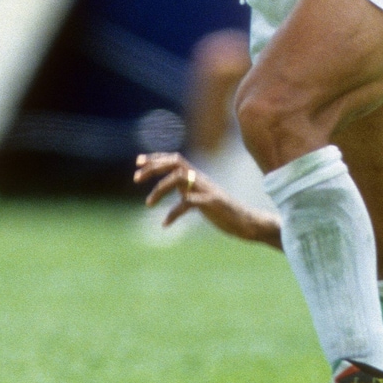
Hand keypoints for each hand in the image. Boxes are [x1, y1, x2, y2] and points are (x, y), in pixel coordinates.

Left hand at [133, 152, 271, 242]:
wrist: (247, 222)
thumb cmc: (223, 212)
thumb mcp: (201, 198)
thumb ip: (188, 191)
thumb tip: (175, 189)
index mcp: (197, 177)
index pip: (174, 159)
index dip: (155, 158)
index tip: (138, 162)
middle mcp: (200, 179)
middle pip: (175, 162)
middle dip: (153, 167)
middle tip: (135, 178)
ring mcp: (206, 189)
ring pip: (179, 178)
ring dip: (160, 189)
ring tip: (148, 204)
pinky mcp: (212, 202)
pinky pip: (188, 202)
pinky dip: (173, 213)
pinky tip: (165, 224)